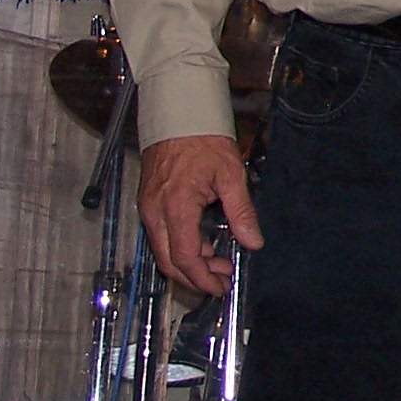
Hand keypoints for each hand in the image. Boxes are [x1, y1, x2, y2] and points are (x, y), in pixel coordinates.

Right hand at [138, 133, 263, 297]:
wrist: (177, 114)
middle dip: (194, 278)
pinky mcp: (147, 203)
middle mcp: (154, 212)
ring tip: (217, 265)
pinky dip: (179, 249)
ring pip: (161, 252)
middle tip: (221, 282)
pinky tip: (202, 245)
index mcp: (175, 207)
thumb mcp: (231, 174)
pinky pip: (160, 237)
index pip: (185, 257)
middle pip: (168, 262)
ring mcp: (147, 208)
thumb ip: (241, 211)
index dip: (203, 277)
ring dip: (187, 265)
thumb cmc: (203, 139)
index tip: (222, 286)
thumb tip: (253, 242)